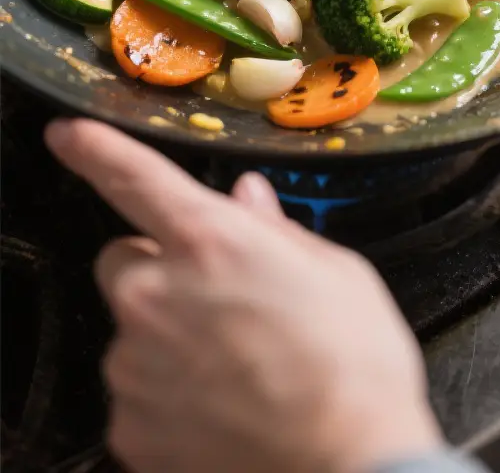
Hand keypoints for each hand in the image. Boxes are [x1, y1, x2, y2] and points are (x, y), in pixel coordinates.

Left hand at [45, 119, 442, 472]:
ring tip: (234, 365)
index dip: (93, 149)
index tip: (68, 136)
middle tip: (218, 301)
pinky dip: (167, 396)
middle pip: (124, 262)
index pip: (132, 176)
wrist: (352, 465)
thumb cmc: (354, 367)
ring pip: (132, 331)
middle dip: (159, 272)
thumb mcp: (335, 270)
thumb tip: (247, 202)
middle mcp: (156, 295)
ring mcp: (136, 365)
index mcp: (209, 240)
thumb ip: (275, 231)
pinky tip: (221, 407)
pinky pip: (137, 393)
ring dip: (167, 337)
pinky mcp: (131, 427)